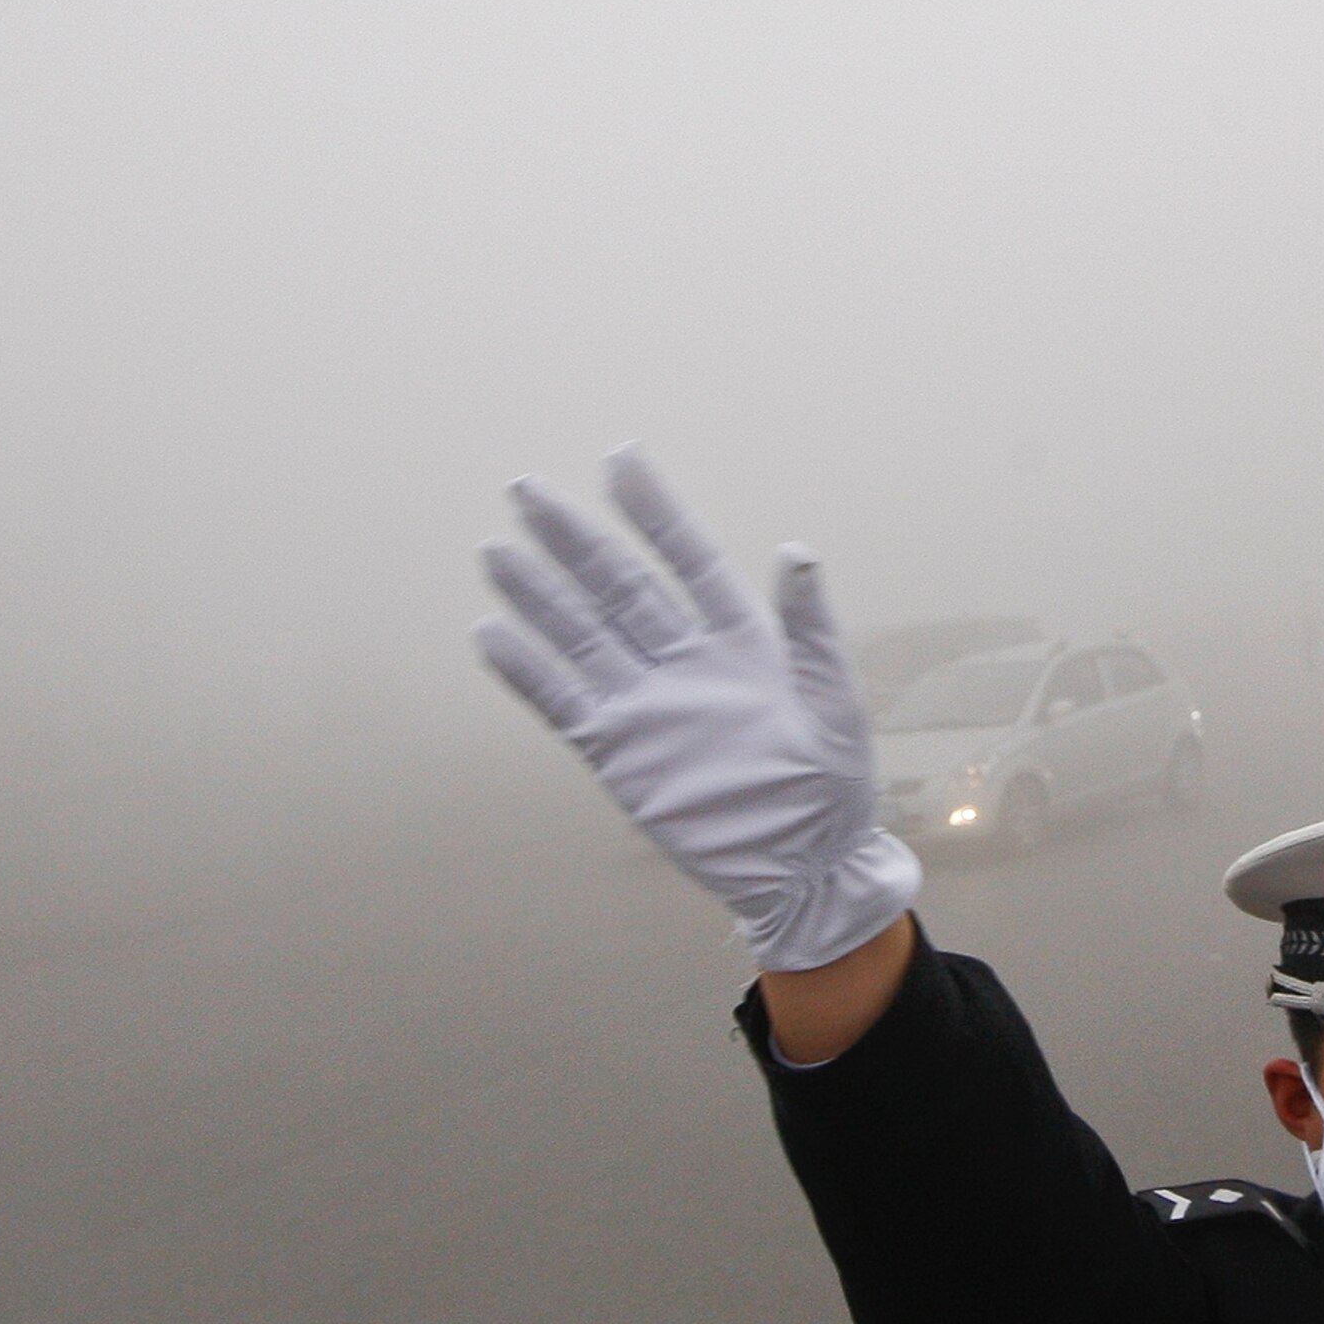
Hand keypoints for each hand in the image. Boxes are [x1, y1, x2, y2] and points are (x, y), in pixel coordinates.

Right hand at [471, 447, 920, 971]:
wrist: (805, 865)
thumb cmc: (833, 783)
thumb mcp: (832, 699)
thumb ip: (808, 626)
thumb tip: (796, 549)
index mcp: (741, 640)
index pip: (688, 559)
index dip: (655, 510)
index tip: (621, 459)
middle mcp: (685, 662)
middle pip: (620, 586)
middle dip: (576, 538)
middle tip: (528, 488)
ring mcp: (648, 705)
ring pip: (582, 635)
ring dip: (540, 595)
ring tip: (497, 550)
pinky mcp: (620, 753)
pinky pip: (564, 703)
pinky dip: (527, 672)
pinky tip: (490, 634)